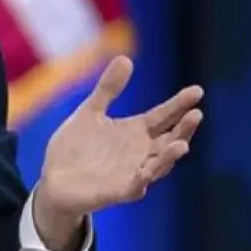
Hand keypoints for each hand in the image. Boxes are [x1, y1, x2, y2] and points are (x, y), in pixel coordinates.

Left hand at [34, 56, 203, 237]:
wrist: (53, 180)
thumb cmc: (75, 148)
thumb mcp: (90, 113)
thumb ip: (107, 90)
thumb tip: (125, 58)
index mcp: (134, 132)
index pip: (163, 116)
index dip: (179, 104)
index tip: (197, 91)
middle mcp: (139, 153)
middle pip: (169, 140)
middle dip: (184, 129)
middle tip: (196, 114)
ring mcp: (131, 173)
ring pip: (158, 165)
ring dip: (170, 156)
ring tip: (182, 145)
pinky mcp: (117, 192)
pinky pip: (134, 187)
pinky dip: (142, 180)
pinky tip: (147, 172)